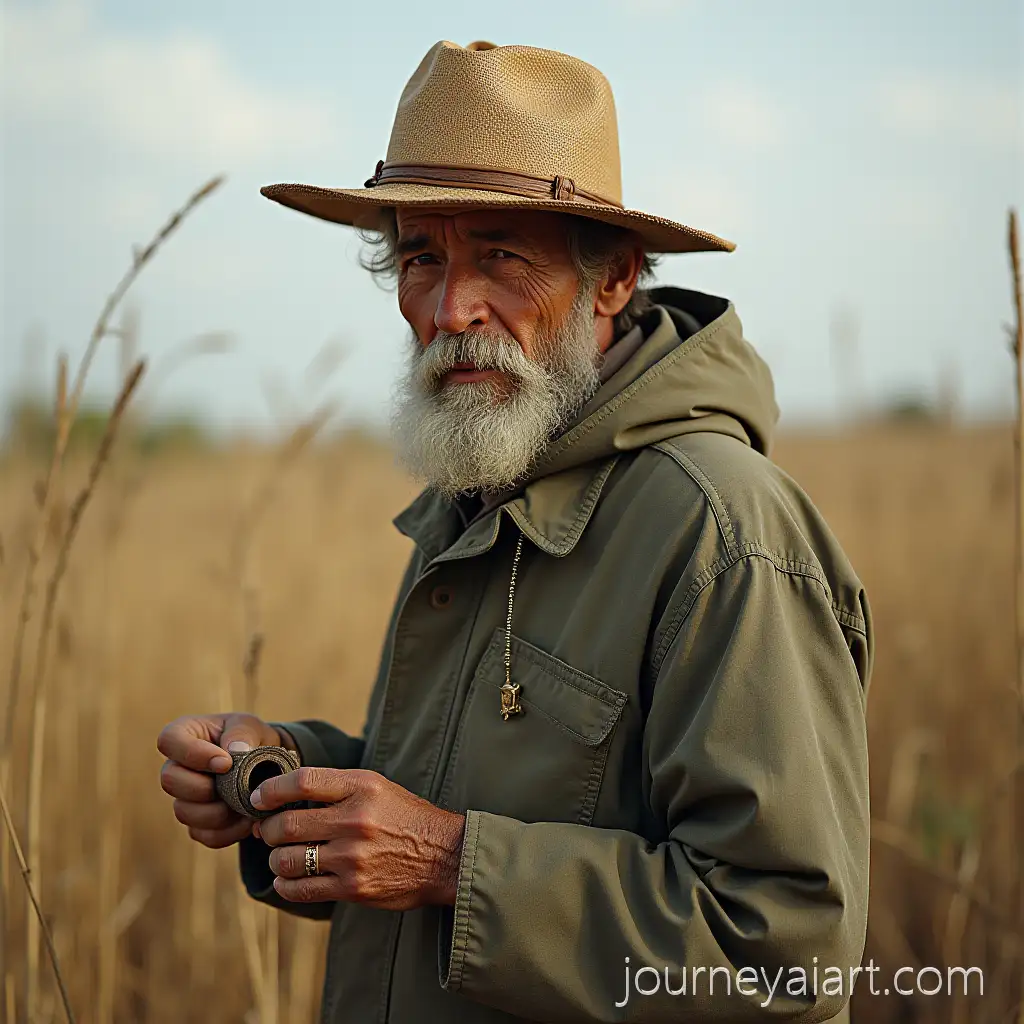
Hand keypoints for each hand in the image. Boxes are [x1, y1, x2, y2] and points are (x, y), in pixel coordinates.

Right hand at [157, 712, 293, 848]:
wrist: (266, 765)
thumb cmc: (251, 738)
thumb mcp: (250, 726)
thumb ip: (242, 733)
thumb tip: (234, 750)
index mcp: (185, 734)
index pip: (168, 740)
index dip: (193, 754)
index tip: (225, 763)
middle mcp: (177, 767)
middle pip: (169, 781)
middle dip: (203, 787)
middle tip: (234, 786)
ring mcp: (184, 797)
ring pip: (183, 812)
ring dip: (217, 812)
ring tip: (245, 803)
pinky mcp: (197, 823)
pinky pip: (203, 835)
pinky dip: (228, 831)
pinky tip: (247, 820)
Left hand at [251, 768, 465, 910]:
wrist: (444, 855)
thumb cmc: (405, 817)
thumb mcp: (377, 787)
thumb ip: (336, 787)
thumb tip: (283, 795)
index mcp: (362, 787)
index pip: (303, 781)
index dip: (271, 790)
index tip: (259, 798)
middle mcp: (355, 820)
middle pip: (286, 824)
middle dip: (266, 829)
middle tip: (265, 830)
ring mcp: (352, 857)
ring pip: (287, 859)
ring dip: (275, 858)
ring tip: (280, 855)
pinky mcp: (353, 888)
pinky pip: (301, 889)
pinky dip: (285, 884)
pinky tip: (287, 878)